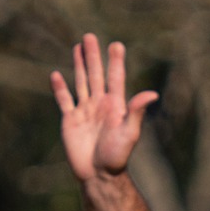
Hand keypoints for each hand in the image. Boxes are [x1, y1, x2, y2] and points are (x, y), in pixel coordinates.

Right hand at [49, 33, 158, 183]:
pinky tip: (56, 75)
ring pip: (81, 82)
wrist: (98, 174)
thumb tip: (152, 93)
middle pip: (96, 75)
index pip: (115, 78)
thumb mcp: (129, 132)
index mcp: (115, 106)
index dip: (115, 62)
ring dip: (79, 65)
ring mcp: (85, 112)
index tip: (116, 44)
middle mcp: (100, 105)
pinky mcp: (70, 120)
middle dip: (93, 56)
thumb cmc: (117, 156)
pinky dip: (59, 88)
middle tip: (90, 36)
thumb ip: (136, 111)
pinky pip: (64, 100)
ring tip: (77, 47)